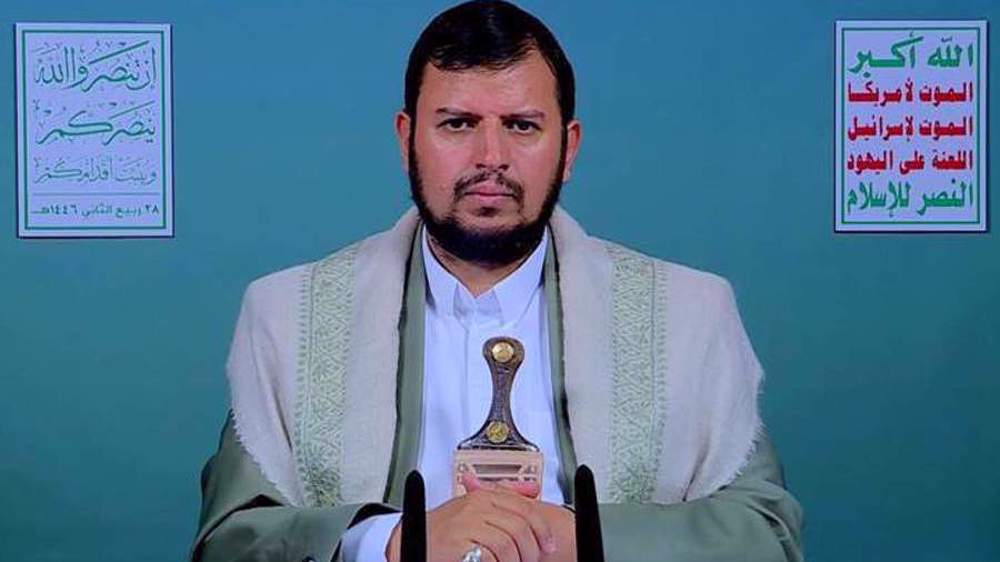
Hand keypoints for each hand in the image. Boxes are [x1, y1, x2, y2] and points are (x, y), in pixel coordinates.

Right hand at [385, 474, 561, 561]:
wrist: (410, 541)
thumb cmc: (444, 529)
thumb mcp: (474, 506)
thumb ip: (503, 496)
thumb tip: (532, 489)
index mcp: (483, 496)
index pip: (525, 508)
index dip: (542, 529)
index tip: (548, 545)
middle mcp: (476, 507)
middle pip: (520, 528)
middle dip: (531, 549)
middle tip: (531, 560)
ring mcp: (466, 525)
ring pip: (508, 545)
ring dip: (515, 561)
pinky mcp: (458, 544)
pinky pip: (490, 557)